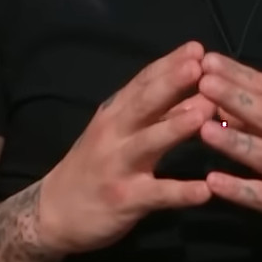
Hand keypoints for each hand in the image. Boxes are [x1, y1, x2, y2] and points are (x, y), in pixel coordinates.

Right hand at [38, 42, 216, 254]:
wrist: (54, 214)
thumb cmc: (94, 168)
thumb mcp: (118, 134)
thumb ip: (155, 115)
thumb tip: (201, 95)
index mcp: (115, 114)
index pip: (142, 82)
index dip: (168, 64)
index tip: (196, 48)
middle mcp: (113, 134)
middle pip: (143, 104)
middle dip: (170, 83)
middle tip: (199, 65)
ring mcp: (118, 166)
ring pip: (148, 143)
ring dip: (175, 127)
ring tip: (204, 114)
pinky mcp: (124, 200)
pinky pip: (156, 195)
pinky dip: (181, 193)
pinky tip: (206, 191)